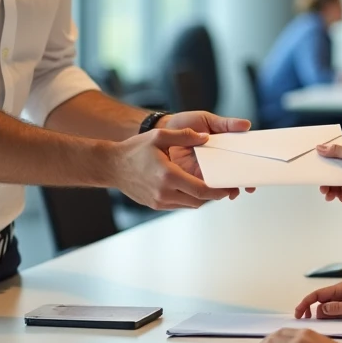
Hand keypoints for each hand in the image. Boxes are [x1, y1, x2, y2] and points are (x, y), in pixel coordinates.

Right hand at [110, 128, 238, 208]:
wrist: (112, 166)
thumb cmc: (134, 150)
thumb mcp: (160, 136)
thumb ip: (184, 136)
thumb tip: (206, 138)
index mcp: (168, 175)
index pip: (201, 190)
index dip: (218, 191)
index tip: (229, 188)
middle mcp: (164, 192)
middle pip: (199, 200)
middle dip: (214, 195)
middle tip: (225, 187)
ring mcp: (159, 201)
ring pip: (190, 205)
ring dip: (202, 197)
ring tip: (211, 186)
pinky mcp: (155, 205)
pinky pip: (179, 205)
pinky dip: (189, 198)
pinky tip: (192, 187)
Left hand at [160, 111, 254, 195]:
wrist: (160, 130)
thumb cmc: (183, 123)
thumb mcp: (207, 119)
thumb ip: (226, 124)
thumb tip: (247, 125)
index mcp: (222, 146)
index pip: (240, 158)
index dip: (250, 166)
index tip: (258, 171)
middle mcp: (215, 160)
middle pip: (233, 174)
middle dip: (243, 182)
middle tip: (248, 186)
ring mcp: (204, 170)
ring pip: (220, 183)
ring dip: (228, 189)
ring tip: (233, 190)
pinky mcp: (191, 177)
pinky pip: (203, 187)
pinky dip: (210, 191)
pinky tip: (216, 192)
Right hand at [294, 280, 341, 319]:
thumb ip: (337, 309)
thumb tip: (319, 310)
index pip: (318, 294)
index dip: (305, 303)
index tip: (298, 313)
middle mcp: (341, 291)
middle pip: (319, 299)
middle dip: (309, 308)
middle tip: (302, 319)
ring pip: (325, 305)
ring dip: (318, 312)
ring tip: (313, 322)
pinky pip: (333, 309)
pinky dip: (327, 315)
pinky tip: (326, 321)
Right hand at [317, 143, 341, 214]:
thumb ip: (337, 151)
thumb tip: (321, 147)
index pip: (337, 154)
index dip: (326, 154)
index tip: (315, 154)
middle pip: (332, 169)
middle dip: (322, 171)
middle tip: (313, 172)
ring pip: (331, 182)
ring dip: (324, 184)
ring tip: (323, 188)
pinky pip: (335, 193)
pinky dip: (329, 194)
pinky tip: (328, 194)